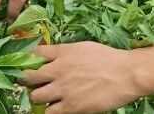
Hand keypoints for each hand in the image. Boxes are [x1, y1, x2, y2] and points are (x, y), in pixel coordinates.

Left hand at [21, 41, 142, 112]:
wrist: (126, 74)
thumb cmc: (109, 59)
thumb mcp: (85, 47)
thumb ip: (67, 52)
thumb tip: (54, 57)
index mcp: (64, 52)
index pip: (35, 53)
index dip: (29, 59)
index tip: (29, 63)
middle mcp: (59, 69)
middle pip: (28, 75)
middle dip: (27, 80)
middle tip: (32, 83)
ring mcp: (63, 89)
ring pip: (34, 96)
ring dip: (39, 97)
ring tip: (47, 96)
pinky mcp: (70, 106)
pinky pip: (48, 112)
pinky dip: (50, 110)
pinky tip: (57, 107)